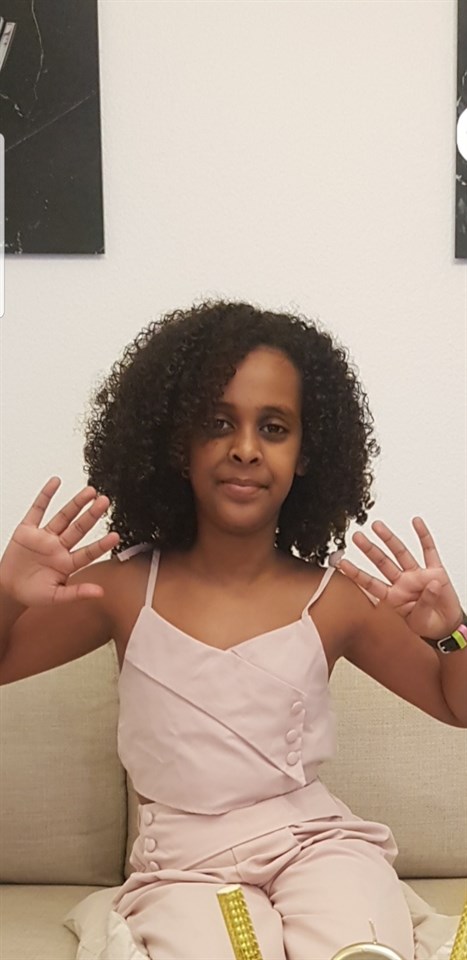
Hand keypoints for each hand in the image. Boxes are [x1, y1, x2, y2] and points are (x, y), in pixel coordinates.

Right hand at [0, 477, 119, 605]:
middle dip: (92, 515)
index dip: (101, 544)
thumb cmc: (33, 594)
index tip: (116, 536)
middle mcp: (58, 547)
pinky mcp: (27, 530)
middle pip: (79, 528)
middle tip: (105, 502)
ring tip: (90, 491)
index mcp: (67, 563)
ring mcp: (44, 537)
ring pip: (63, 516)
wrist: (8, 588)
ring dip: (76, 503)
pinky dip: (45, 496)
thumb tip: (100, 593)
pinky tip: (55, 482)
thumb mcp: (55, 597)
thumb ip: (76, 593)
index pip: (88, 552)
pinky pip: (37, 510)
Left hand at [338, 517, 462, 639]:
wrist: (446, 627)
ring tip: (376, 525)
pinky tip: (415, 522)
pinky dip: (423, 535)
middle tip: (356, 537)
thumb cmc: (428, 625)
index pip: (370, 584)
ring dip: (388, 538)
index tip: (341, 563)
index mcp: (393, 598)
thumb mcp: (420, 620)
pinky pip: (428, 550)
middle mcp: (403, 583)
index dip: (356, 574)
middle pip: (382, 563)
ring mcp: (418, 576)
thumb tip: (431, 584)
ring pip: (400, 552)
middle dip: (369, 549)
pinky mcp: (435, 571)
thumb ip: (424, 604)